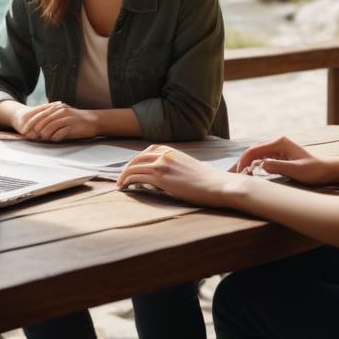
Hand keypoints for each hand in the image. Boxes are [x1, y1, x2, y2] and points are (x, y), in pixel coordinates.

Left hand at [15, 101, 98, 141]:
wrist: (93, 121)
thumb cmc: (76, 120)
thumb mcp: (63, 115)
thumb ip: (52, 118)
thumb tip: (38, 127)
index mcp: (57, 108)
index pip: (40, 115)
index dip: (31, 123)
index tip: (25, 131)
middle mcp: (60, 111)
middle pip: (43, 120)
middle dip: (36, 129)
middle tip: (31, 136)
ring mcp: (66, 118)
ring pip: (50, 126)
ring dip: (45, 134)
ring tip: (42, 138)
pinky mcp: (72, 125)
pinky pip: (60, 132)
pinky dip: (55, 136)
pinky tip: (54, 139)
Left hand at [117, 145, 240, 207]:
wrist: (218, 185)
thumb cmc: (208, 181)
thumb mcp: (189, 168)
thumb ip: (176, 168)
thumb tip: (169, 177)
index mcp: (172, 150)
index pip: (148, 151)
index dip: (137, 160)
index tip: (133, 169)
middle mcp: (165, 154)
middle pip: (138, 158)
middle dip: (127, 167)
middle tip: (121, 178)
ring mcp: (162, 164)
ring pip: (134, 167)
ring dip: (124, 176)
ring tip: (120, 185)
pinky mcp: (161, 177)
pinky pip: (136, 176)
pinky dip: (127, 181)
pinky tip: (124, 187)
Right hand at [230, 136, 337, 185]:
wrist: (328, 169)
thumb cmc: (314, 170)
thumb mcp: (296, 170)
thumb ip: (278, 166)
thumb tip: (260, 164)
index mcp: (280, 142)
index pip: (254, 150)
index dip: (244, 161)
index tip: (238, 173)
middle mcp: (278, 142)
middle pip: (253, 150)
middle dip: (242, 162)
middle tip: (235, 175)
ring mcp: (279, 148)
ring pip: (256, 154)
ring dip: (247, 163)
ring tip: (240, 175)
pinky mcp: (280, 154)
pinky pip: (263, 158)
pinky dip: (254, 165)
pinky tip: (251, 173)